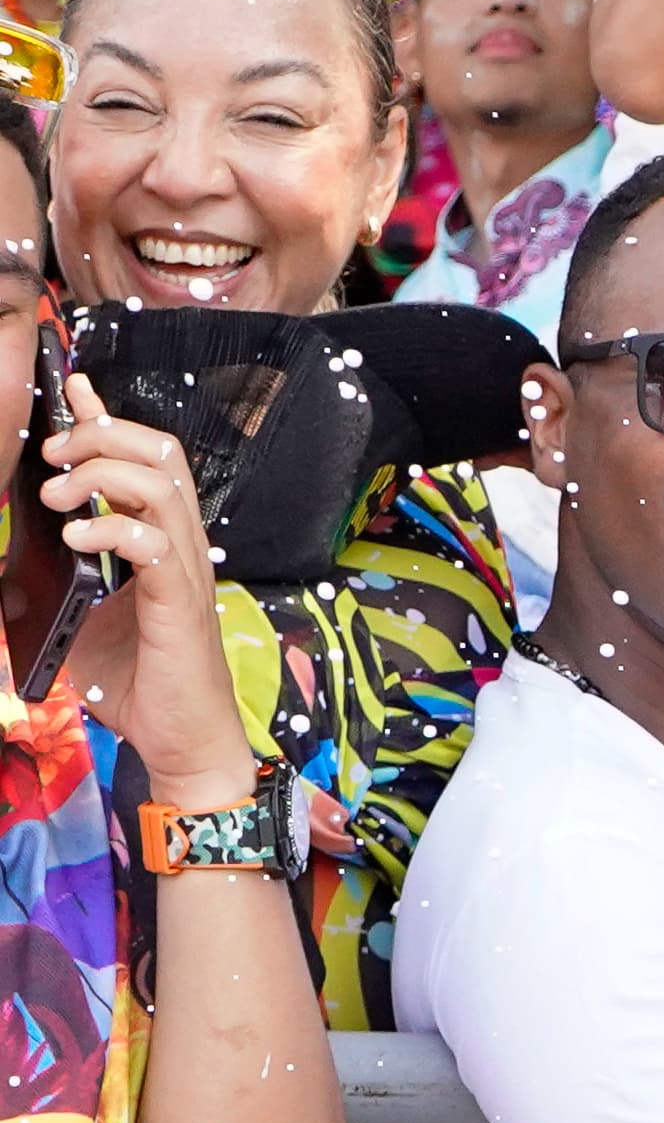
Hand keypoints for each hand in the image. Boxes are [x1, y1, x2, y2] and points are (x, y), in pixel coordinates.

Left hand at [41, 380, 250, 807]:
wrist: (180, 736)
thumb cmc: (135, 679)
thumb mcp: (78, 616)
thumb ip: (54, 580)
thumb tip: (9, 559)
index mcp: (161, 539)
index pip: (145, 458)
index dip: (109, 417)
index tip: (76, 385)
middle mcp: (182, 542)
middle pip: (161, 452)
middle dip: (101, 435)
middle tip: (51, 453)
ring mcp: (186, 567)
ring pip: (160, 482)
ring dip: (100, 473)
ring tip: (57, 495)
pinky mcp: (181, 599)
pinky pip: (154, 542)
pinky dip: (111, 528)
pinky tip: (76, 538)